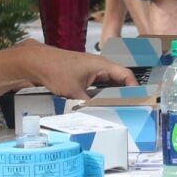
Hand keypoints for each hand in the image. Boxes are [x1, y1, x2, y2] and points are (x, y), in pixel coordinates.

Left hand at [15, 39, 132, 98]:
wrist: (38, 62)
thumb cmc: (56, 70)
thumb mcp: (75, 92)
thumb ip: (89, 104)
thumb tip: (99, 115)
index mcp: (102, 65)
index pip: (126, 75)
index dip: (134, 87)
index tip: (138, 101)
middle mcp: (99, 65)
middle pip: (119, 79)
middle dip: (125, 92)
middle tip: (130, 107)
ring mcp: (91, 68)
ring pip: (108, 82)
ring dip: (113, 93)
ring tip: (117, 107)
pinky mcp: (84, 73)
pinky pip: (99, 83)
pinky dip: (102, 92)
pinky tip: (100, 102)